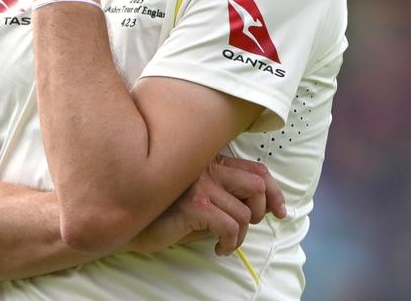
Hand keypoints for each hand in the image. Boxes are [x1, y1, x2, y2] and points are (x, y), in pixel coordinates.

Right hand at [125, 155, 286, 256]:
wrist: (131, 222)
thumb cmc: (166, 214)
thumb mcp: (202, 202)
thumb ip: (227, 198)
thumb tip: (262, 208)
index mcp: (210, 162)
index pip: (256, 169)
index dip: (274, 191)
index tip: (280, 211)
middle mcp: (206, 168)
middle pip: (256, 185)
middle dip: (260, 210)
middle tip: (247, 226)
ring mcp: (200, 185)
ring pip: (244, 212)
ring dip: (241, 235)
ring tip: (225, 242)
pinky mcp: (194, 205)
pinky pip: (230, 227)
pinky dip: (230, 243)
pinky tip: (218, 248)